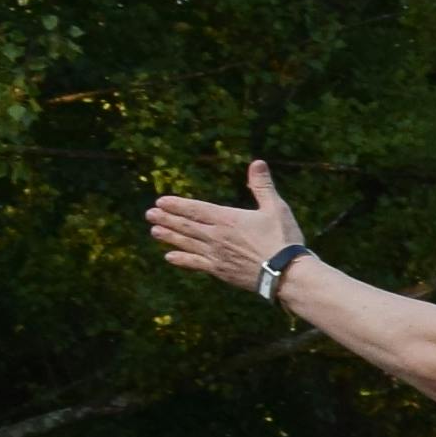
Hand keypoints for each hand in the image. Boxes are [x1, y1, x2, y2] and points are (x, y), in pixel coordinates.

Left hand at [145, 158, 304, 295]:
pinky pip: (195, 263)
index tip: (160, 201)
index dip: (177, 205)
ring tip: (154, 232)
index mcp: (227, 219)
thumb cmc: (283, 239)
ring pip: (186, 243)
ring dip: (169, 237)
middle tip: (149, 215)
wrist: (287, 274)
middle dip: (166, 219)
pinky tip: (170, 257)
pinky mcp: (220, 271)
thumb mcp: (276, 208)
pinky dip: (182, 260)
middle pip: (185, 225)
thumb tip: (257, 162)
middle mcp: (216, 236)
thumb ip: (262, 186)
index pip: (195, 209)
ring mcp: (216, 254)